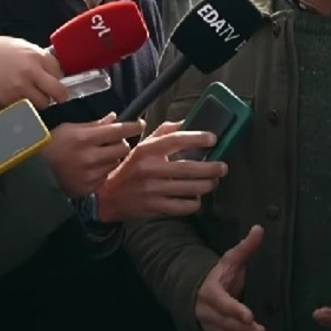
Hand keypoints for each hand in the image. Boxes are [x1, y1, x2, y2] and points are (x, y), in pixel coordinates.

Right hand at [0, 37, 68, 109]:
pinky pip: (27, 108)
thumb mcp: (19, 46)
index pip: (59, 71)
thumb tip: (50, 68)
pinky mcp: (9, 101)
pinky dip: (26, 106)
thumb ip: (36, 57)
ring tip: (32, 96)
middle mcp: (31, 72)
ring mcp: (20, 88)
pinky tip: (18, 99)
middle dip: (59, 95)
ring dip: (41, 102)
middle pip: (58, 91)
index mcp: (35, 55)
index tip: (53, 80)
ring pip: (44, 103)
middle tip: (55, 96)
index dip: (57, 76)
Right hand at [42, 114, 142, 197]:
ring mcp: (90, 175)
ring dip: (111, 158)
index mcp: (84, 138)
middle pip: (122, 148)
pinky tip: (88, 169)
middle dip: (120, 143)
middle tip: (111, 142)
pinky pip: (105, 177)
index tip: (140, 123)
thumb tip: (113, 118)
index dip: (132, 126)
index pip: (117, 130)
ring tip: (96, 156)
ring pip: (116, 163)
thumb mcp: (69, 129)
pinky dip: (102, 172)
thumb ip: (94, 125)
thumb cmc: (51, 147)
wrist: (34, 173)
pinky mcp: (89, 188)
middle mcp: (89, 157)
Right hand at [97, 120, 227, 221]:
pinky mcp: (155, 208)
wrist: (108, 196)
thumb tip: (188, 122)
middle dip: (211, 168)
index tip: (213, 138)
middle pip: (188, 168)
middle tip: (222, 167)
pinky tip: (197, 197)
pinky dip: (194, 203)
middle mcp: (150, 169)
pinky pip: (183, 207)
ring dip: (207, 185)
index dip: (198, 138)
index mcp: (148, 150)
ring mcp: (152, 190)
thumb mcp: (143, 145)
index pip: (177, 140)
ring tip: (213, 182)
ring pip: (189, 189)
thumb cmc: (130, 168)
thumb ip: (165, 132)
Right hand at [195, 225, 269, 330]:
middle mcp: (207, 310)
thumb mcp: (231, 259)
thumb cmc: (220, 274)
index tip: (249, 316)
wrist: (197, 291)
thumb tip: (259, 229)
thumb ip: (246, 247)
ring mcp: (209, 324)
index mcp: (210, 291)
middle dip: (244, 328)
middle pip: (226, 322)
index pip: (223, 303)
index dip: (235, 310)